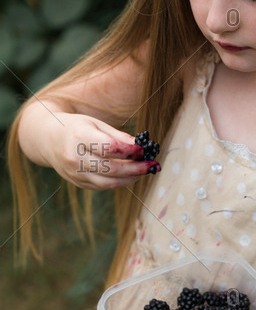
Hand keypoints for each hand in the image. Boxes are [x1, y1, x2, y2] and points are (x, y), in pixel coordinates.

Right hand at [40, 113, 159, 189]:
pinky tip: (132, 175)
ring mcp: (75, 173)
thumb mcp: (95, 123)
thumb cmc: (76, 127)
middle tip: (153, 165)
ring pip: (108, 182)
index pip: (108, 147)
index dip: (128, 150)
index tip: (143, 150)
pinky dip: (120, 182)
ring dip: (131, 179)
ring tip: (146, 171)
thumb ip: (118, 136)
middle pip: (110, 168)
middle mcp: (74, 157)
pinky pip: (103, 186)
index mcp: (78, 137)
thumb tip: (141, 146)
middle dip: (135, 169)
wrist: (48, 140)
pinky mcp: (78, 183)